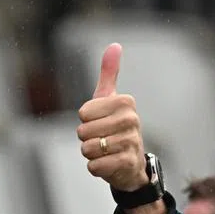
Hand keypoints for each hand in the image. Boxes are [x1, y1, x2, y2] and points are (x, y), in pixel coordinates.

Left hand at [76, 44, 148, 192]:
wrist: (131, 163)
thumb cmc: (115, 128)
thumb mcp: (111, 100)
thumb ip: (109, 74)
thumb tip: (114, 45)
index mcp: (125, 102)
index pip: (83, 113)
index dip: (85, 121)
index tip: (100, 122)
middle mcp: (131, 119)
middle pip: (83, 131)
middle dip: (86, 139)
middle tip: (102, 139)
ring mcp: (130, 142)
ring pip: (87, 149)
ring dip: (91, 154)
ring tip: (105, 151)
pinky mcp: (126, 163)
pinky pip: (93, 166)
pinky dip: (96, 168)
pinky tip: (108, 164)